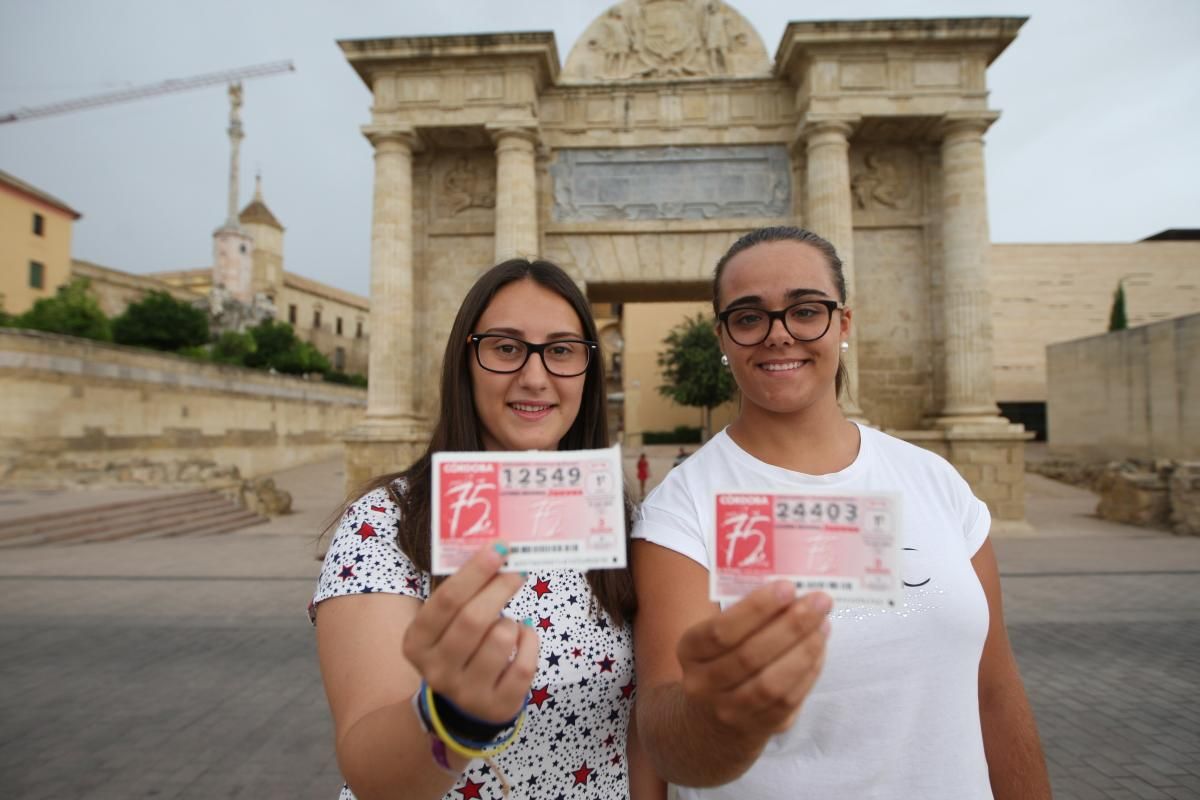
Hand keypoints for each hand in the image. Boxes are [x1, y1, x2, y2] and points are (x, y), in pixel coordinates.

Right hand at [402, 544, 538, 723]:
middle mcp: (437, 671)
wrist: (461, 707)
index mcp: (417, 643)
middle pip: (473, 619)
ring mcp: (467, 693)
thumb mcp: (446, 625)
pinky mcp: (498, 706)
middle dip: (499, 588)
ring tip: (506, 622)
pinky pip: (524, 664)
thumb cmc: (458, 648)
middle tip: (516, 570)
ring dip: (511, 622)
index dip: (475, 571)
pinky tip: (522, 636)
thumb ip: (463, 594)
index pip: (446, 600)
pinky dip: (529, 641)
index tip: (499, 549)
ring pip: (501, 639)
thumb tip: (497, 552)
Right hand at [677, 582, 830, 734]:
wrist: (712, 719)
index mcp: (689, 651)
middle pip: (750, 656)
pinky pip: (788, 701)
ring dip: (804, 650)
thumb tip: (794, 593)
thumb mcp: (718, 636)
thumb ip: (748, 616)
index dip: (756, 609)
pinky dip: (809, 672)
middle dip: (791, 625)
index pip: (721, 631)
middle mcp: (703, 684)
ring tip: (823, 624)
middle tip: (819, 601)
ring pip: (772, 684)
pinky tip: (819, 648)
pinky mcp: (759, 728)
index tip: (788, 586)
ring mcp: (730, 711)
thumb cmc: (723, 659)